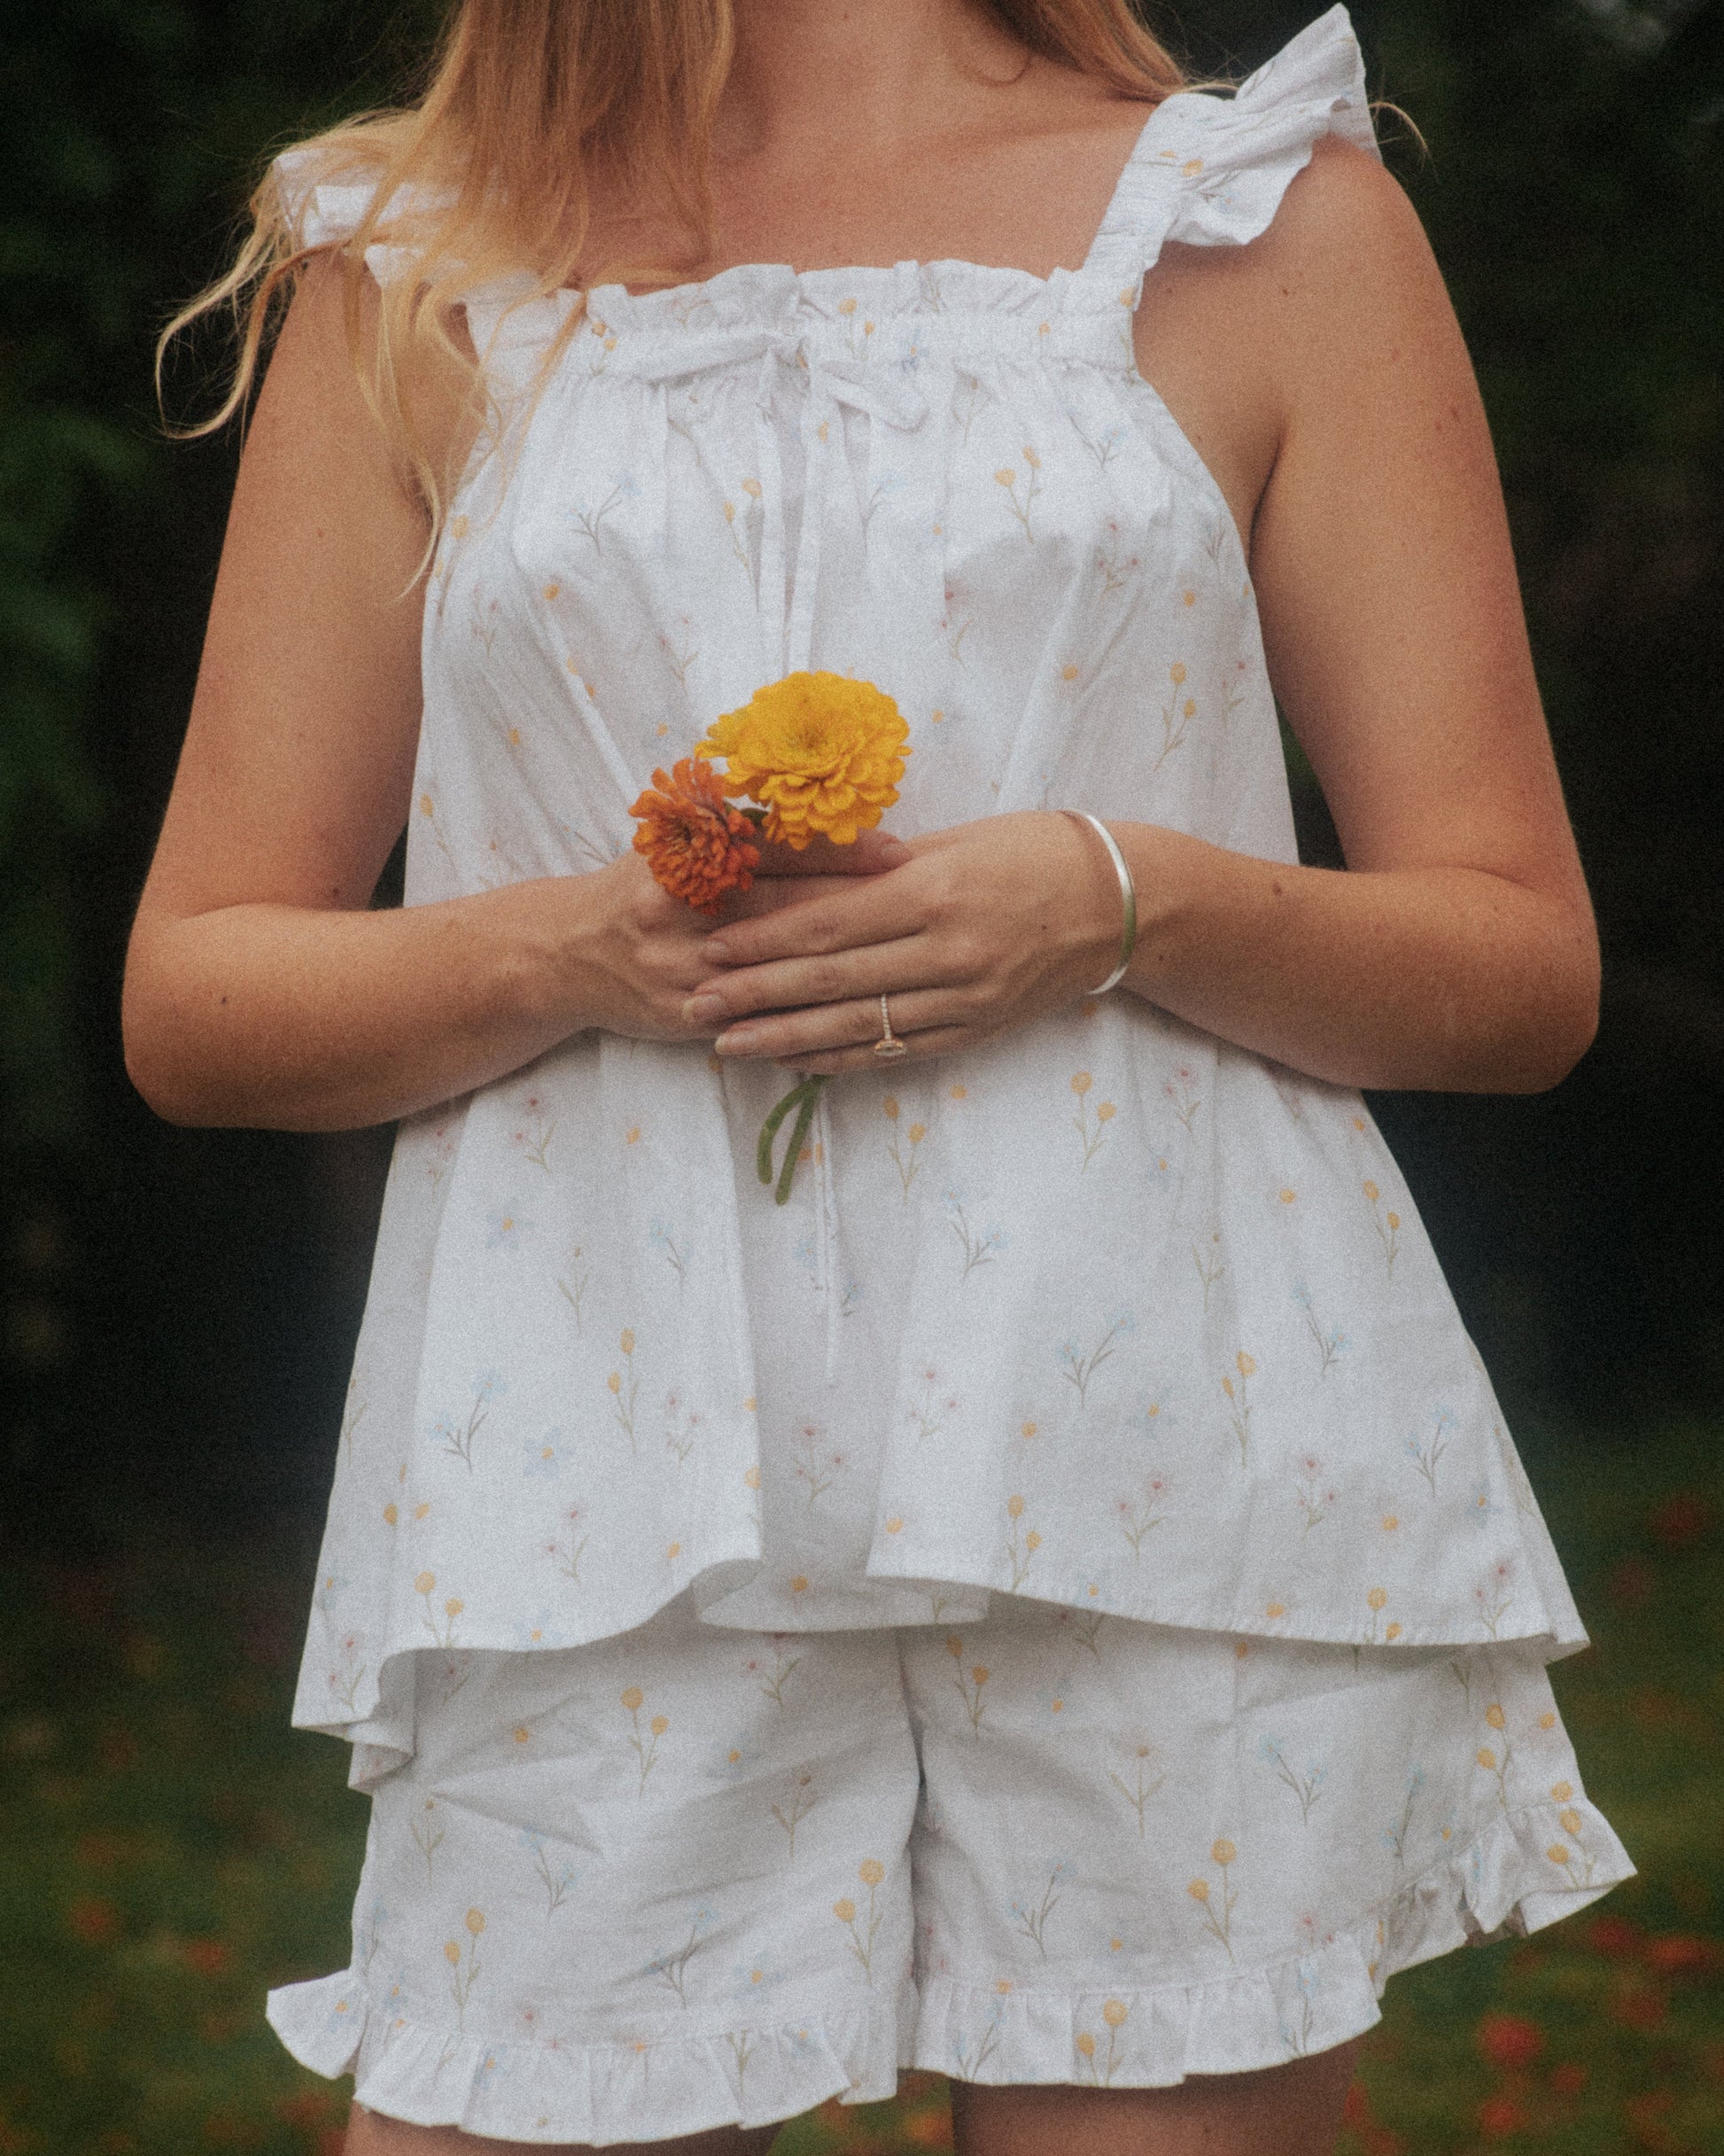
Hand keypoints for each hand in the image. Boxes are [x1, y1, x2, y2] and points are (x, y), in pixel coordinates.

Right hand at [564, 824, 910, 1044]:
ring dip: (844, 964)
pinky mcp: (681, 1015)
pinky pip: (756, 1018)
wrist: (562, 955)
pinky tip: (860, 1014)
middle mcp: (678, 906)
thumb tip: (816, 798)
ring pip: (776, 967)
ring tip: (906, 957)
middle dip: (858, 907)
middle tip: (925, 905)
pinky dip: (806, 1016)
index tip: (900, 853)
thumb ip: (733, 825)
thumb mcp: (672, 842)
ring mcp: (679, 966)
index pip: (775, 845)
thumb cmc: (636, 889)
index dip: (840, 850)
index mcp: (681, 853)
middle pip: (785, 906)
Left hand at [678, 811, 1124, 1070]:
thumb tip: (794, 879)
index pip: (829, 923)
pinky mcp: (976, 1030)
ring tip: (727, 1045)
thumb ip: (877, 868)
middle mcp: (947, 950)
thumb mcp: (955, 841)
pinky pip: (895, 1049)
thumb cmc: (1034, 851)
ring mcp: (964, 998)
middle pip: (832, 979)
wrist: (1119, 902)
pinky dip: (840, 1056)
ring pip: (858, 1024)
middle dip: (754, 994)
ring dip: (784, 1037)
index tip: (708, 947)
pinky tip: (794, 1059)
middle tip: (694, 1004)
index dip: (762, 940)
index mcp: (934, 890)